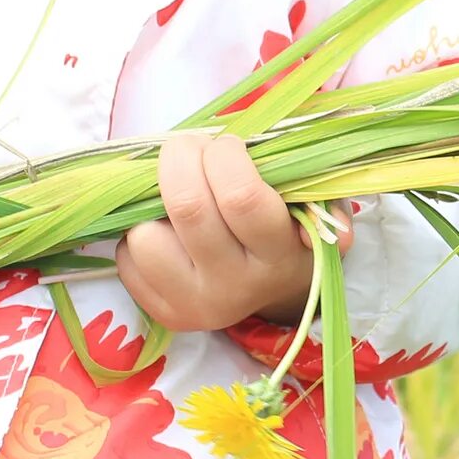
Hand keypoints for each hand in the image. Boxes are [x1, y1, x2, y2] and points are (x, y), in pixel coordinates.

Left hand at [115, 129, 351, 332]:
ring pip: (146, 236)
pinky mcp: (163, 314)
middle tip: (188, 147)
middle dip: (180, 158)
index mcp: (278, 257)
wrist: (273, 291)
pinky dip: (140, 231)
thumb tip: (331, 232)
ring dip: (154, 203)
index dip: (224, 155)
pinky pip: (127, 257)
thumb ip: (326, 204)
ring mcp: (195, 306)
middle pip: (188, 207)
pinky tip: (168, 231)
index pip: (241, 197)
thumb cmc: (289, 230)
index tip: (226, 144)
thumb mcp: (317, 212)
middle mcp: (235, 287)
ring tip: (178, 197)